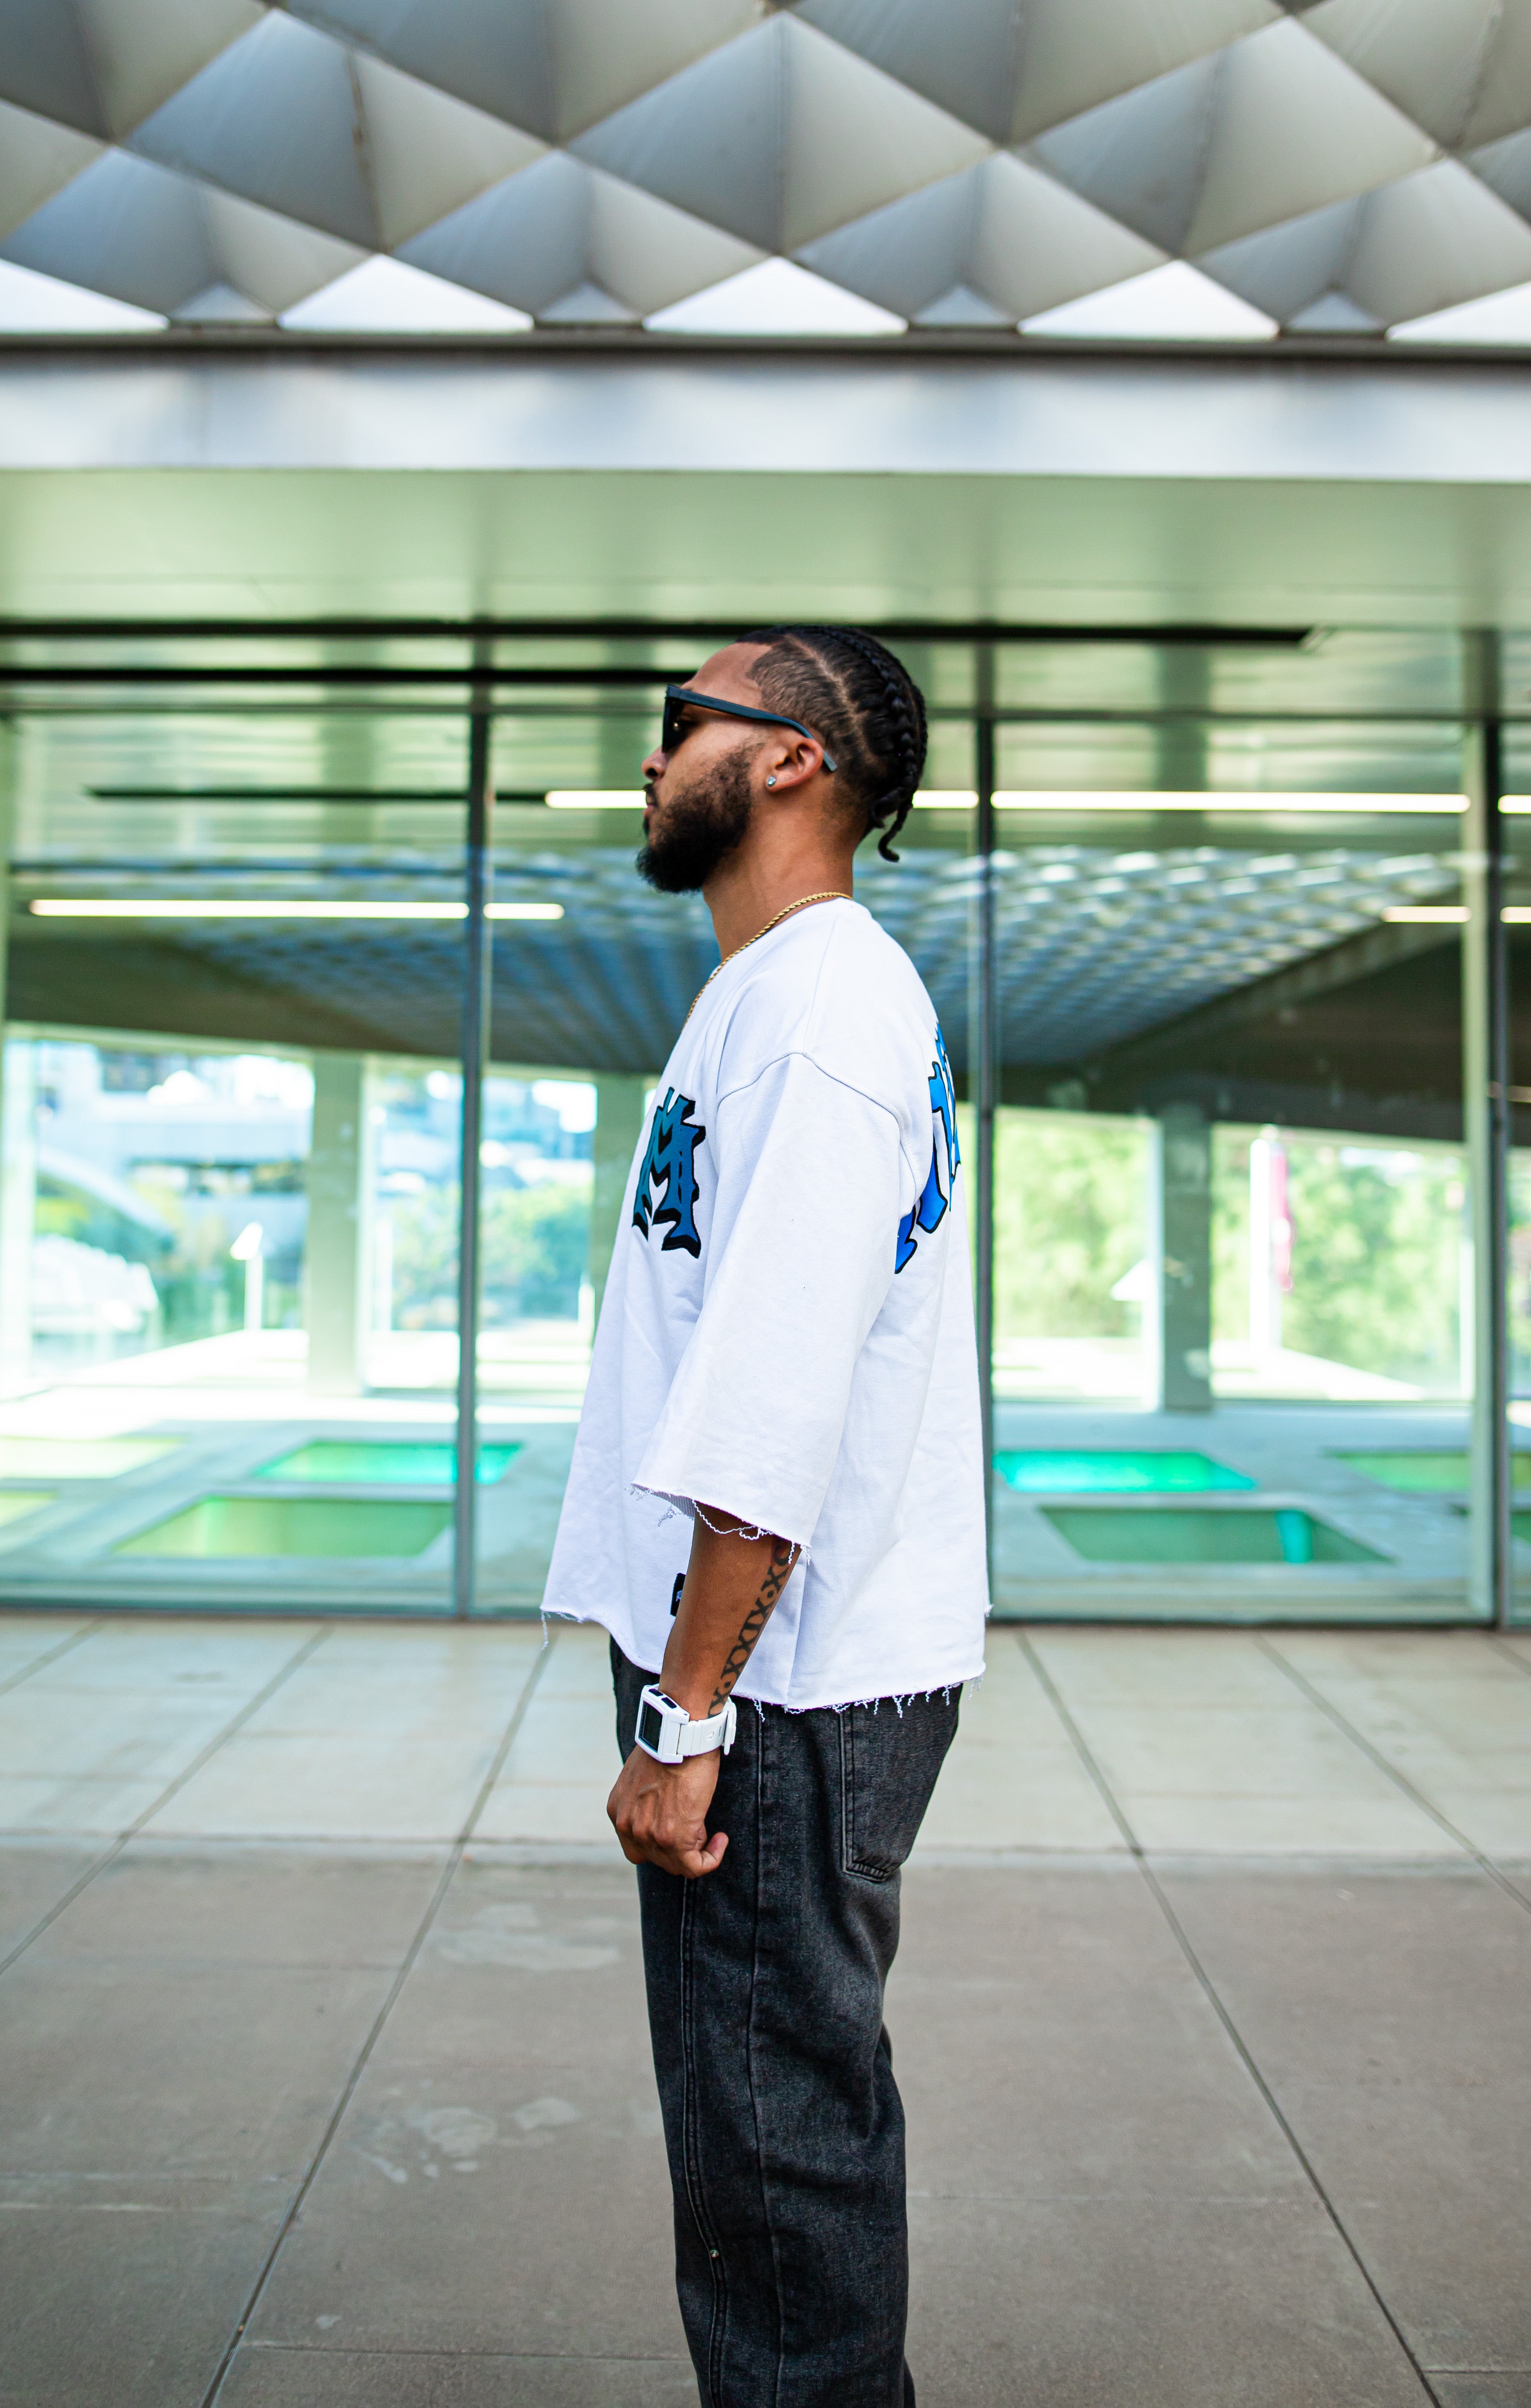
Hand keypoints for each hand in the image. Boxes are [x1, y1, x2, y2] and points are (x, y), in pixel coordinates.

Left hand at [607, 1745, 725, 1878]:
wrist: (680, 1735)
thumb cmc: (670, 1746)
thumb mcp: (643, 1775)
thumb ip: (645, 1800)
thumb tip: (664, 1811)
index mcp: (618, 1811)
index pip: (637, 1846)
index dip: (660, 1842)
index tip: (680, 1826)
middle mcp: (627, 1827)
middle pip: (656, 1858)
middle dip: (679, 1846)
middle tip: (697, 1824)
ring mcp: (648, 1835)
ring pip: (676, 1864)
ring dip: (696, 1850)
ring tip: (709, 1827)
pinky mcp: (673, 1839)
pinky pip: (694, 1867)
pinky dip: (710, 1859)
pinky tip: (720, 1840)